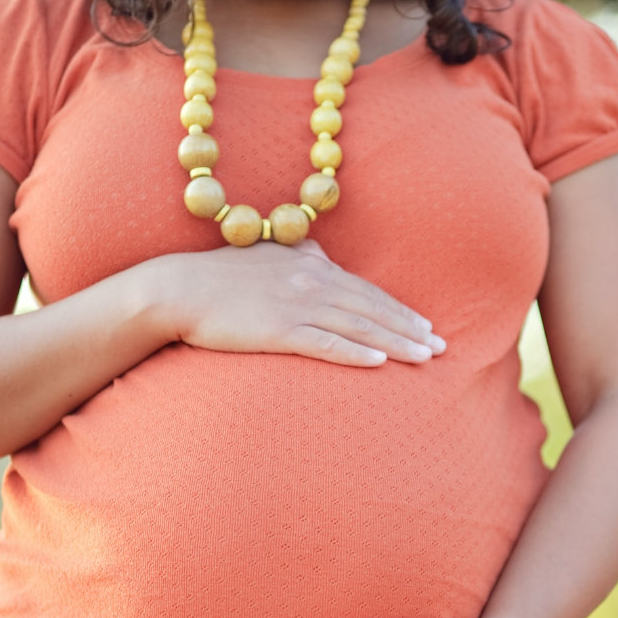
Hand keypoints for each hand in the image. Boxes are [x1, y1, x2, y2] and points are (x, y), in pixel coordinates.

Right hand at [144, 239, 445, 366]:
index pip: (366, 290)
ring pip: (359, 325)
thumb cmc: (217, 276)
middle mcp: (311, 280)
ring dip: (396, 341)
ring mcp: (297, 304)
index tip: (425, 325)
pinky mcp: (279, 329)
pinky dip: (356, 352)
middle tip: (440, 346)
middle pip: (372, 307)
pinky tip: (380, 363)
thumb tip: (320, 255)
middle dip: (410, 327)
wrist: (177, 289)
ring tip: (425, 357)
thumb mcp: (265, 255)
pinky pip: (326, 343)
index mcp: (310, 263)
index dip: (399, 309)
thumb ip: (298, 254)